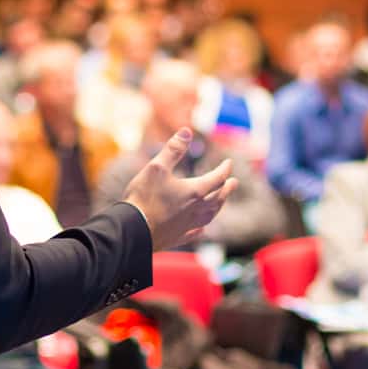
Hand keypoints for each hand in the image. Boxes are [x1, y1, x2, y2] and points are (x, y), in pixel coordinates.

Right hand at [123, 128, 238, 250]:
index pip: (216, 178)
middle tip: (234, 183)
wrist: (133, 229)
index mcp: (194, 191)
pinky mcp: (177, 237)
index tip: (228, 163)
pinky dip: (201, 229)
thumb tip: (186, 131)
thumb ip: (173, 149)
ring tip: (221, 203)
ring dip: (218, 207)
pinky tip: (202, 229)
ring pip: (210, 216)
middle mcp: (196, 210)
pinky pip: (195, 233)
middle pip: (217, 198)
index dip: (224, 169)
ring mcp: (187, 225)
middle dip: (226, 189)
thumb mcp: (156, 167)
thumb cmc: (144, 197)